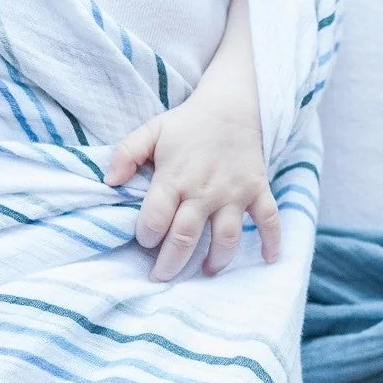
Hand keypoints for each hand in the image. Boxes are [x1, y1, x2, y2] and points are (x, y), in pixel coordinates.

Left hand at [106, 90, 280, 283]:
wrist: (230, 105)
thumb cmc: (186, 123)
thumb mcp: (151, 130)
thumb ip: (126, 154)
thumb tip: (109, 181)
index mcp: (174, 177)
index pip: (155, 218)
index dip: (145, 235)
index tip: (144, 241)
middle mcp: (204, 190)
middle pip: (186, 237)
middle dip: (171, 263)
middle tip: (161, 277)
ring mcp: (234, 193)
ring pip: (226, 238)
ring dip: (216, 261)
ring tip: (206, 272)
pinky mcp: (258, 190)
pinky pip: (269, 219)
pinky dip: (272, 241)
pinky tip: (269, 259)